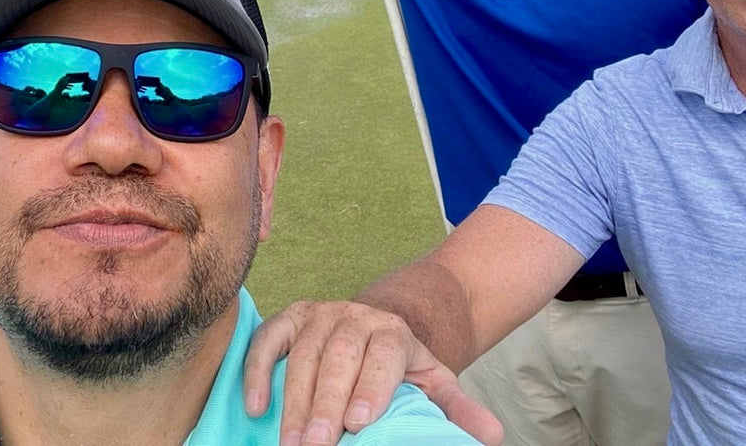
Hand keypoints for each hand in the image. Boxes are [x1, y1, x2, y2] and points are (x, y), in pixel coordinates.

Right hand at [241, 301, 502, 445]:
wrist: (377, 325)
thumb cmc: (402, 366)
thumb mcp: (434, 382)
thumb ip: (457, 407)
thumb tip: (492, 436)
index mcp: (394, 331)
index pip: (383, 354)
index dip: (370, 386)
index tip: (358, 423)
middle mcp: (355, 316)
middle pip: (338, 355)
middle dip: (325, 402)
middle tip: (317, 445)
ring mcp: (319, 313)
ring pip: (302, 352)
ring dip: (292, 399)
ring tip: (290, 441)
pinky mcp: (290, 318)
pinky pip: (268, 338)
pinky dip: (256, 369)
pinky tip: (253, 405)